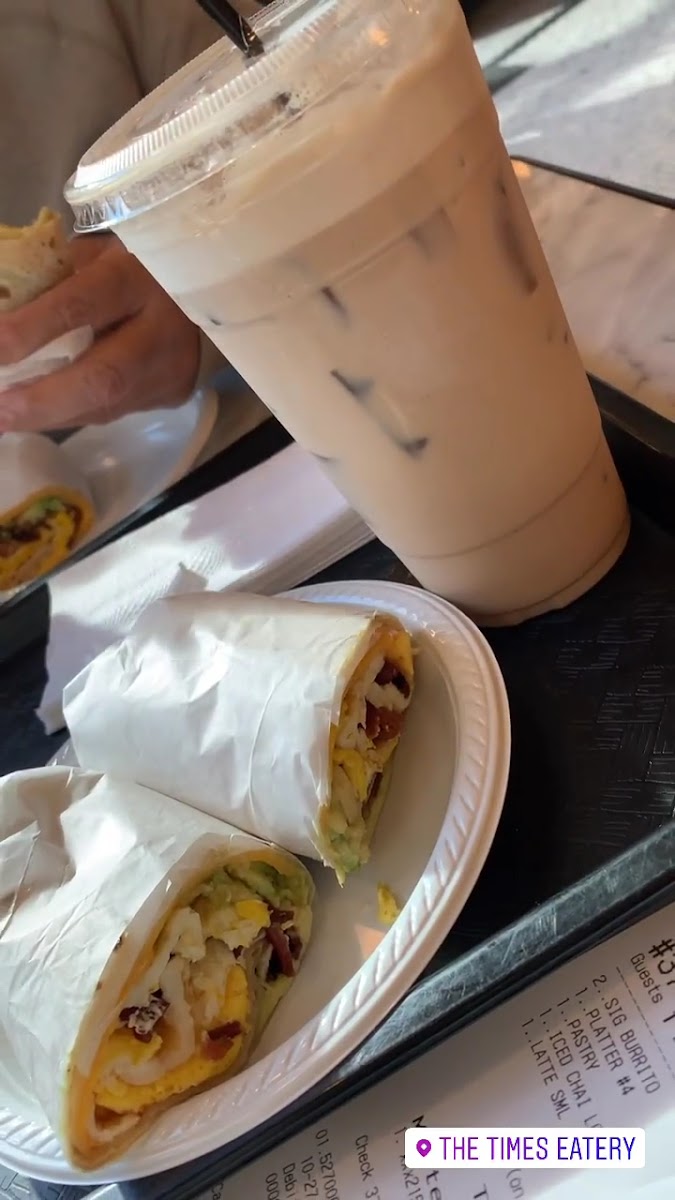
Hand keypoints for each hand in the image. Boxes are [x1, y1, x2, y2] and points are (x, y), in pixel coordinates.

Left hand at [0, 233, 200, 430]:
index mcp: (136, 277)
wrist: (206, 284)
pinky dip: (71, 414)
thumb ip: (53, 281)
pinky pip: (114, 412)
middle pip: (103, 377)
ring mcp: (171, 368)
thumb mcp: (94, 254)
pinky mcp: (171, 393)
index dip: (30, 331)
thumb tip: (4, 311)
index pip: (80, 305)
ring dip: (49, 415)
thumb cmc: (135, 261)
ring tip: (6, 418)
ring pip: (107, 405)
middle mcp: (162, 328)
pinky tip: (41, 413)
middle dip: (43, 401)